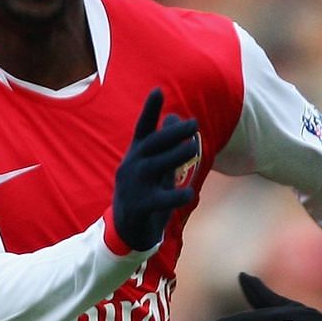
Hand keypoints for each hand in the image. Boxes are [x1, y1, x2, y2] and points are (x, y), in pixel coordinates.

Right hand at [111, 89, 199, 252]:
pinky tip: (189, 193)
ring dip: (175, 156)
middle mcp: (132, 167)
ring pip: (155, 167)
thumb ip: (165, 145)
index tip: (158, 90)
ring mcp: (134, 186)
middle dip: (172, 133)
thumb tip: (175, 116)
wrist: (127, 229)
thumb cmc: (145, 192)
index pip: (142, 129)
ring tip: (194, 148)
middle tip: (193, 124)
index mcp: (136, 155)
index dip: (150, 110)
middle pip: (152, 145)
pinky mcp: (139, 207)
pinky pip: (159, 200)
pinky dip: (175, 196)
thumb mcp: (154, 166)